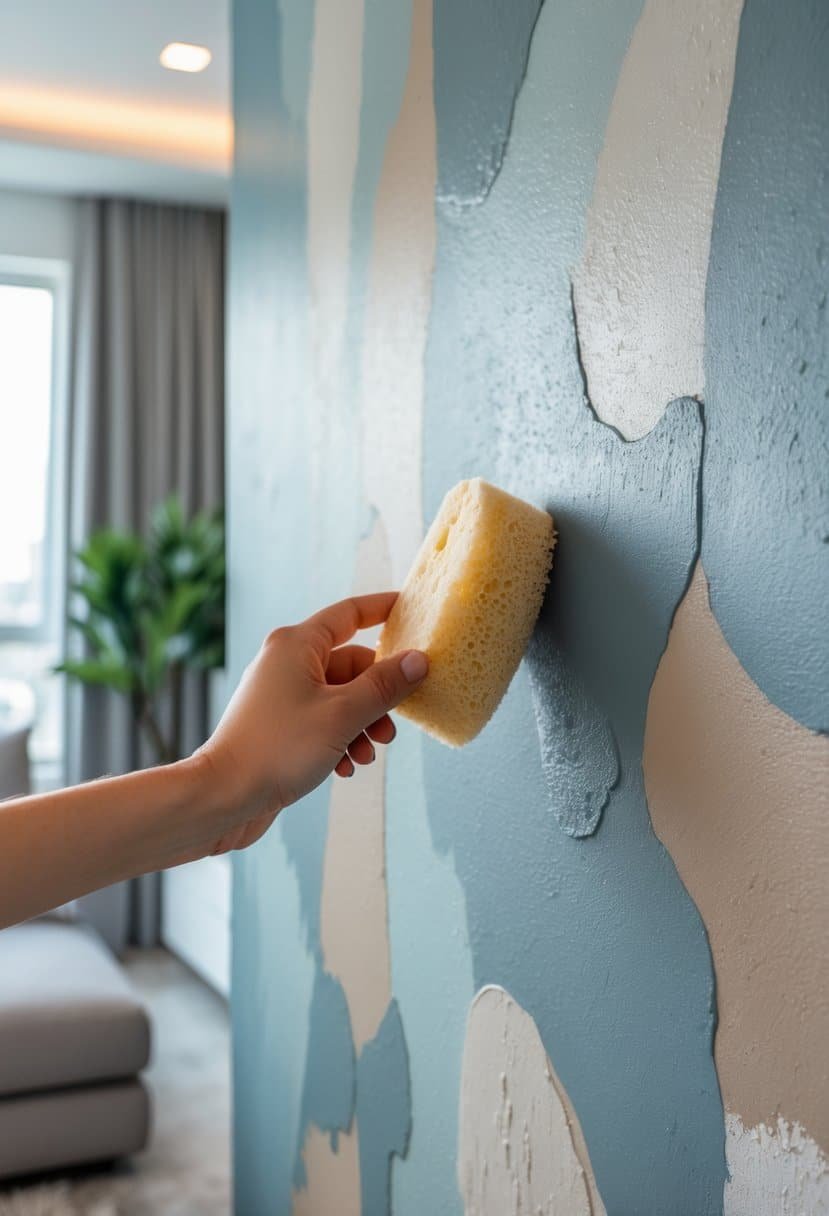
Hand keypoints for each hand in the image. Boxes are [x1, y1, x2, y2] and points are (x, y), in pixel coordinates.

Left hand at [198, 593, 427, 853]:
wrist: (224, 797)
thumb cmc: (277, 749)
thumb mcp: (343, 715)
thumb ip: (385, 686)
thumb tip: (418, 660)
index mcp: (297, 645)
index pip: (349, 614)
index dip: (382, 609)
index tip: (410, 610)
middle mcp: (286, 662)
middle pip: (351, 665)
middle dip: (377, 698)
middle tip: (390, 728)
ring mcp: (280, 694)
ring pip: (340, 698)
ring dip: (361, 725)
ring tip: (367, 754)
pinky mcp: (278, 725)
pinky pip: (322, 720)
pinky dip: (340, 740)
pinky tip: (344, 767)